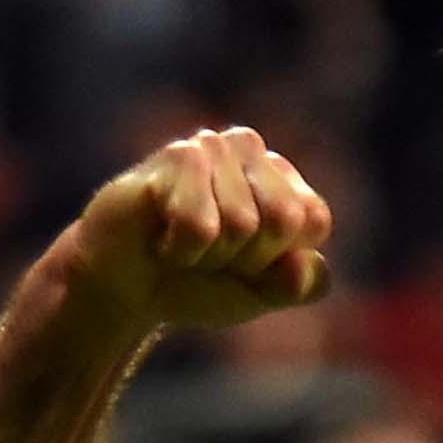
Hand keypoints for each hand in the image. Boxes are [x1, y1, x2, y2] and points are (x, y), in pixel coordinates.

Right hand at [53, 127, 332, 335]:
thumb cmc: (198, 283)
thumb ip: (300, 286)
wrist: (129, 289)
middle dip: (247, 257)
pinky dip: (182, 250)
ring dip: (209, 254)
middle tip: (212, 253)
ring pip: (241, 223)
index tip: (248, 263)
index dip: (279, 258)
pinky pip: (200, 225)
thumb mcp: (261, 294)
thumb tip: (302, 264)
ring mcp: (212, 148)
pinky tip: (163, 238)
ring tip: (184, 244)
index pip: (313, 219)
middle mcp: (251, 150)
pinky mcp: (175, 158)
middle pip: (282, 219)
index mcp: (284, 179)